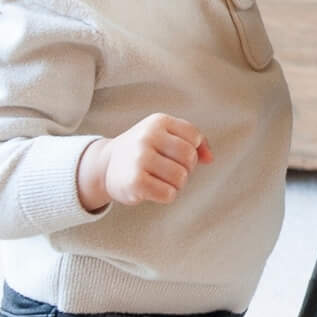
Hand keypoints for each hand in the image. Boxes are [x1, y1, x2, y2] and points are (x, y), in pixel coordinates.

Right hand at [77, 115, 212, 210]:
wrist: (106, 166)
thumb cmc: (144, 151)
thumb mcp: (166, 136)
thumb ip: (194, 142)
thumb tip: (210, 159)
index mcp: (158, 121)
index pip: (194, 137)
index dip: (193, 151)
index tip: (177, 155)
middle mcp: (148, 136)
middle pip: (189, 158)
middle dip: (186, 169)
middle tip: (169, 170)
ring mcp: (140, 158)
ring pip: (181, 177)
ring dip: (176, 184)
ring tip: (160, 180)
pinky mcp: (135, 181)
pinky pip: (169, 194)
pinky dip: (166, 195)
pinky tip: (153, 189)